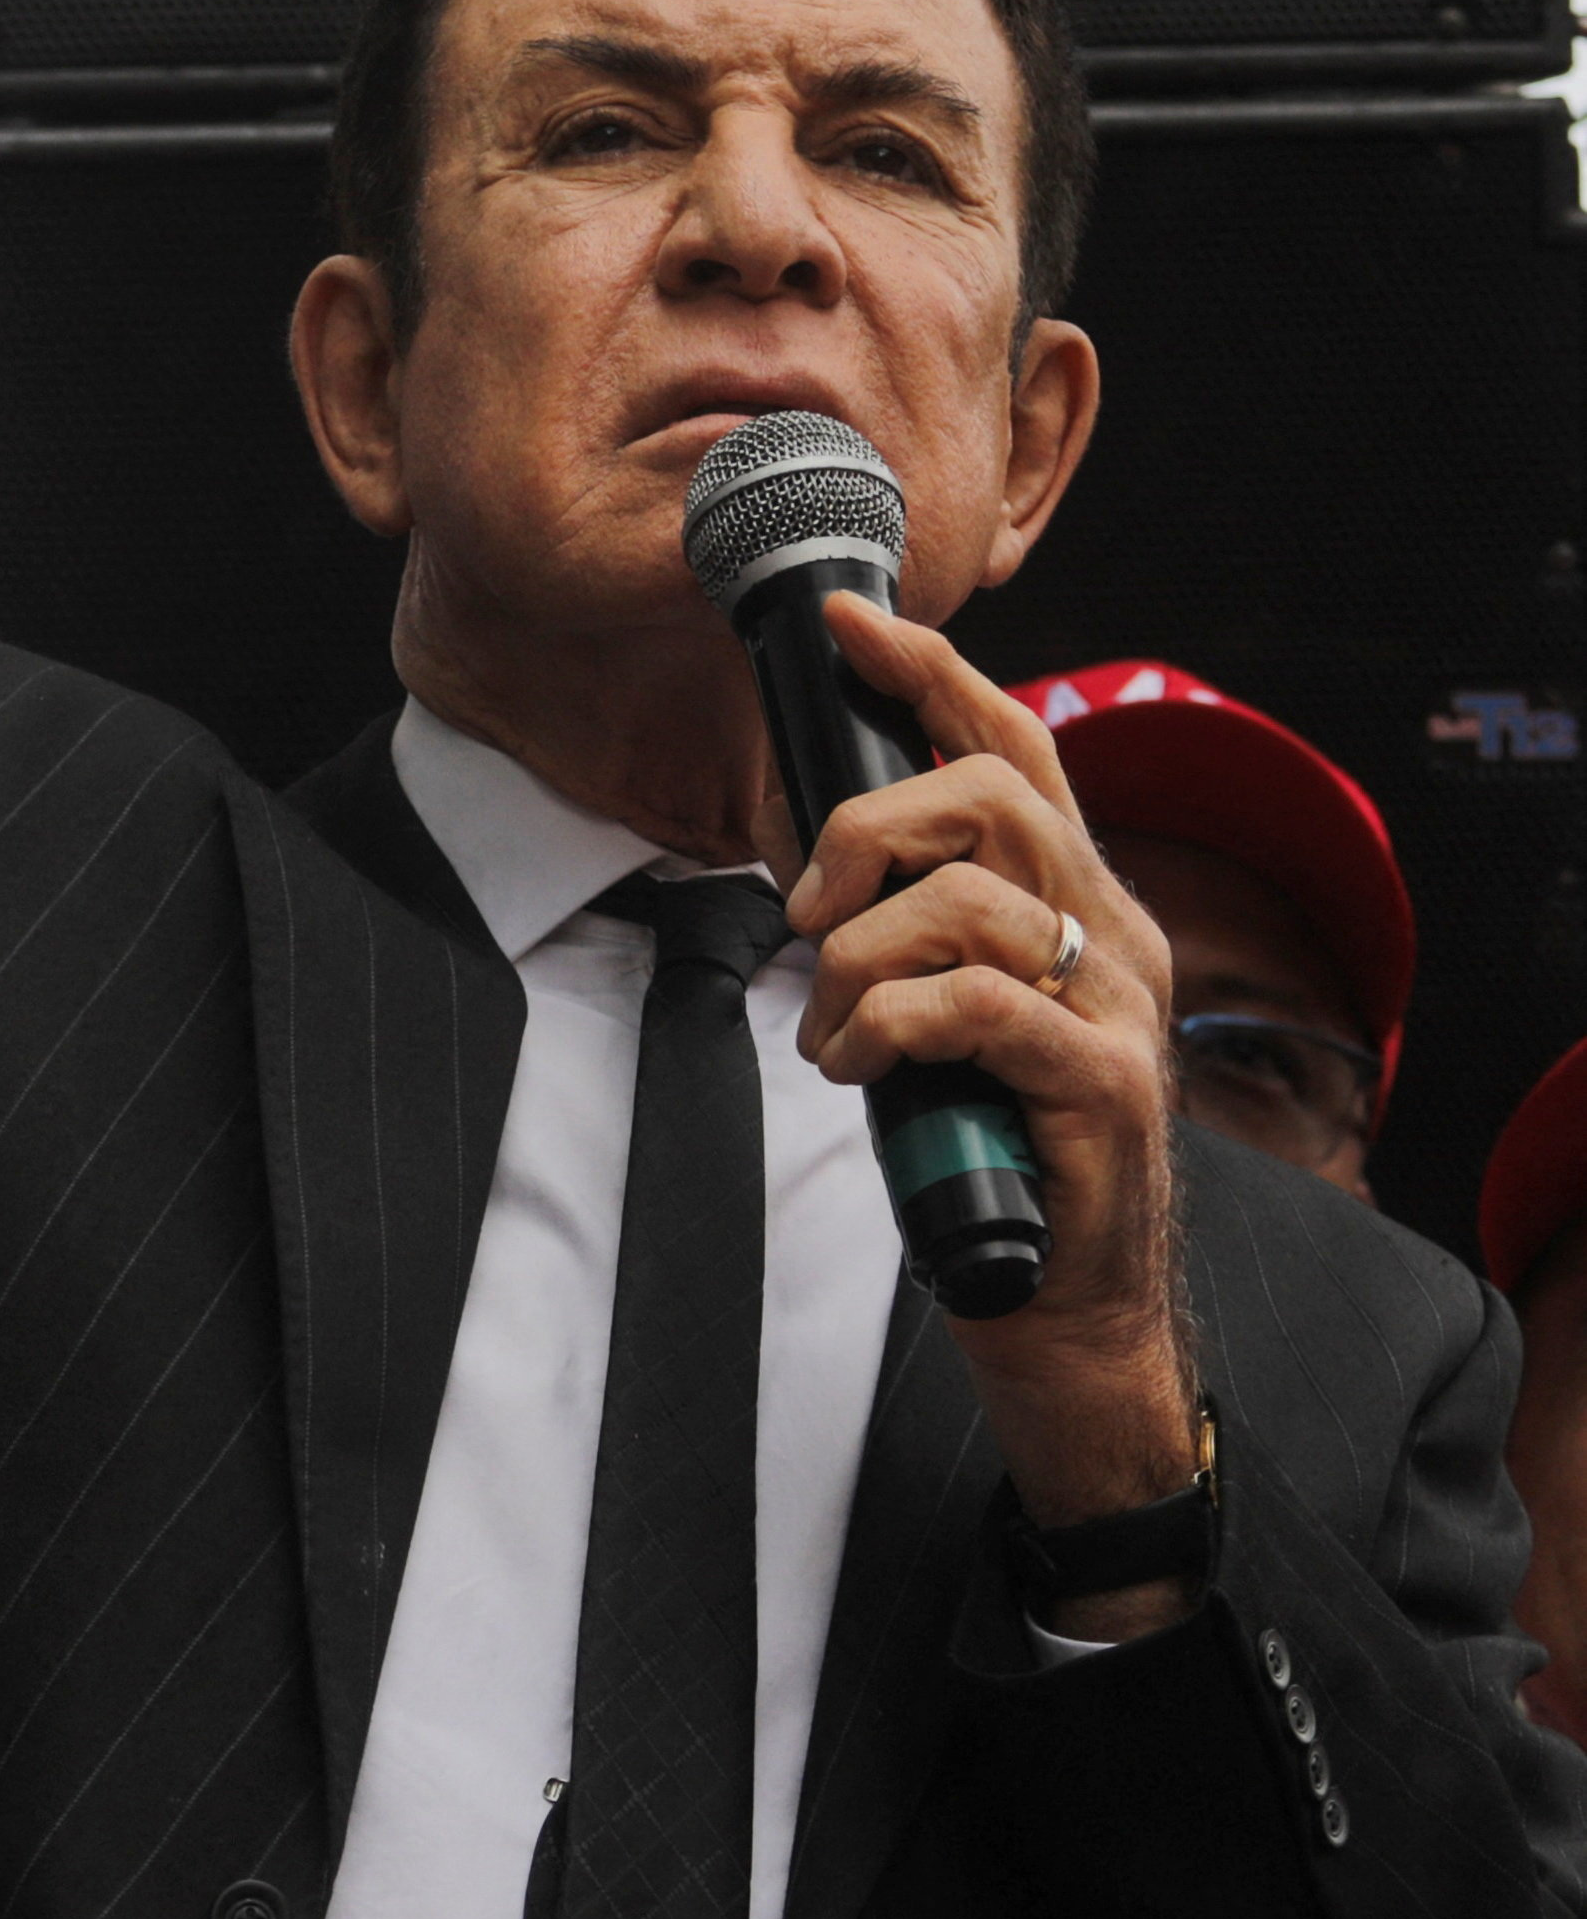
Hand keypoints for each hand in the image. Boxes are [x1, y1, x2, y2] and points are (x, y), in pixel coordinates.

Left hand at [792, 594, 1200, 1573]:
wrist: (1063, 1298)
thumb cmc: (985, 1149)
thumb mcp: (932, 1012)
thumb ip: (898, 928)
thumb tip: (803, 850)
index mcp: (1074, 901)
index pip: (1014, 746)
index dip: (931, 672)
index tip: (846, 620)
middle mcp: (1113, 933)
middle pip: (988, 795)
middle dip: (866, 824)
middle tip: (804, 908)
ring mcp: (1116, 1007)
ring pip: (967, 900)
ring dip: (858, 957)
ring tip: (832, 1029)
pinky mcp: (1100, 1085)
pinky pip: (973, 1004)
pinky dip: (885, 1022)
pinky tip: (857, 1067)